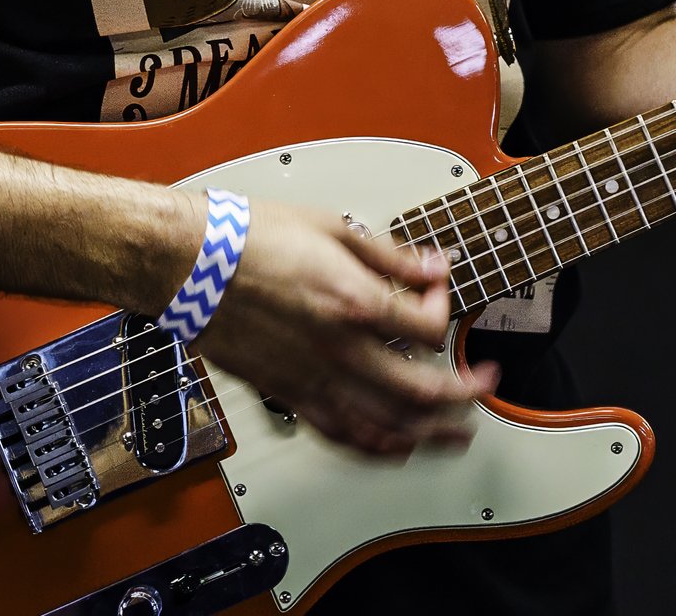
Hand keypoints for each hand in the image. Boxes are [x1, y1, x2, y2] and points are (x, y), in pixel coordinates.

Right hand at [194, 198, 499, 458]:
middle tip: (485, 384)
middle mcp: (338, 351)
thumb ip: (390, 256)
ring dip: (430, 434)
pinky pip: (342, 434)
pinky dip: (377, 446)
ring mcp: (312, 379)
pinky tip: (396, 446)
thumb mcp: (334, 228)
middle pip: (421, 392)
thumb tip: (432, 266)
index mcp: (353, 303)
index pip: (428, 326)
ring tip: (458, 433)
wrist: (190, 263)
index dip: (445, 306)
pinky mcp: (288, 395)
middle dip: (464, 392)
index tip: (438, 291)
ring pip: (385, 426)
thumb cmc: (251, 239)